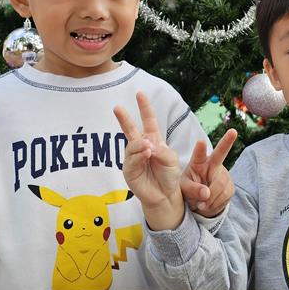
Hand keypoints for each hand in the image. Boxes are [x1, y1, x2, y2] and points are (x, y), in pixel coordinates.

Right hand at [113, 92, 183, 230]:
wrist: (166, 195)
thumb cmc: (169, 175)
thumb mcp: (172, 159)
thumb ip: (162, 150)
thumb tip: (147, 145)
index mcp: (153, 140)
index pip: (148, 121)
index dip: (144, 107)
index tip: (140, 94)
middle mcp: (141, 147)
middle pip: (131, 130)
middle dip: (124, 118)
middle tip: (117, 107)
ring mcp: (133, 158)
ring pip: (132, 146)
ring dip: (140, 145)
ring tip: (148, 148)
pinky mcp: (129, 170)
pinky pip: (131, 160)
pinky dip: (139, 156)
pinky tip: (145, 154)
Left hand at [181, 129, 237, 216]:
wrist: (200, 202)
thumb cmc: (189, 189)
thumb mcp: (184, 189)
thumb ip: (192, 190)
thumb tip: (206, 193)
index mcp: (198, 162)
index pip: (198, 154)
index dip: (200, 149)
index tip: (200, 142)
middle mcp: (212, 164)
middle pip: (220, 153)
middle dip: (227, 142)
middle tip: (233, 131)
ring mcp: (223, 174)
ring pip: (221, 184)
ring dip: (211, 197)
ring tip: (201, 205)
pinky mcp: (230, 186)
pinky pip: (225, 195)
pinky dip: (215, 203)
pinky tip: (208, 205)